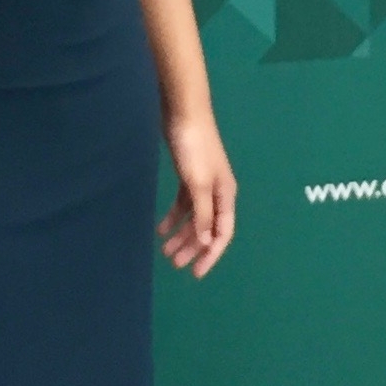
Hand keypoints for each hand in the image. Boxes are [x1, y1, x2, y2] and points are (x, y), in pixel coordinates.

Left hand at [157, 112, 235, 277]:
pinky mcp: (188, 175)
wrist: (184, 113)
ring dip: (182, 234)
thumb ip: (203, 213)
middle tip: (174, 263)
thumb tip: (207, 241)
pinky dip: (174, 217)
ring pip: (194, 217)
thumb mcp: (198, 183)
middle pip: (207, 227)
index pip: (222, 232)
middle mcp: (217, 191)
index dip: (211, 254)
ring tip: (165, 250)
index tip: (196, 272)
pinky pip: (184, 204)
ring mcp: (202, 183)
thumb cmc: (194, 148)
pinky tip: (161, 228)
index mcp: (225, 194)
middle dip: (192, 246)